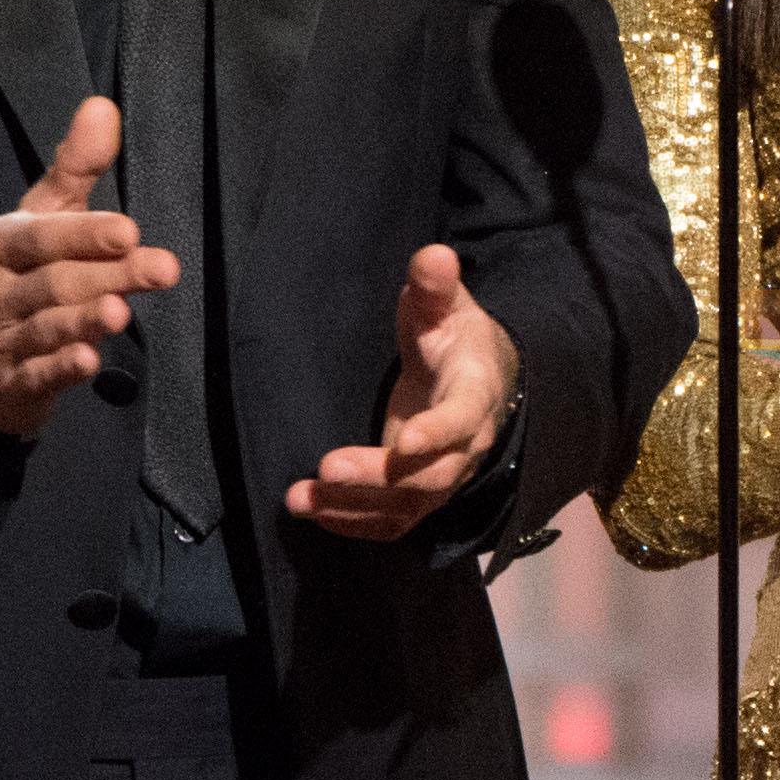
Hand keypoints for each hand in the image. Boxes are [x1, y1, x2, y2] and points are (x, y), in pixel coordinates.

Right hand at [0, 95, 179, 435]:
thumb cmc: (19, 273)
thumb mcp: (38, 218)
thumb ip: (74, 168)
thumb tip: (103, 106)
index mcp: (4, 244)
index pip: (41, 236)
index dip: (82, 234)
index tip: (128, 231)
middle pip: (53, 282)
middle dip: (106, 275)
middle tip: (162, 267)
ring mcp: (3, 340)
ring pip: (45, 328)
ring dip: (81, 320)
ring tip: (120, 313)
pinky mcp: (13, 385)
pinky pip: (36, 376)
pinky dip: (61, 369)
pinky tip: (89, 362)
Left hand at [286, 244, 519, 540]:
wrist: (480, 382)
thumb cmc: (454, 338)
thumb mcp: (448, 306)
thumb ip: (435, 286)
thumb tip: (433, 256)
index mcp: (474, 395)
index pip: (462, 419)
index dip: (437, 433)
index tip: (405, 439)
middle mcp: (465, 447)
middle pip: (431, 476)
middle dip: (378, 477)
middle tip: (326, 468)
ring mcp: (442, 477)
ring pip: (406, 507)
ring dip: (352, 507)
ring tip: (299, 499)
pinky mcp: (418, 495)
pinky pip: (392, 522)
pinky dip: (353, 523)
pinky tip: (313, 512)